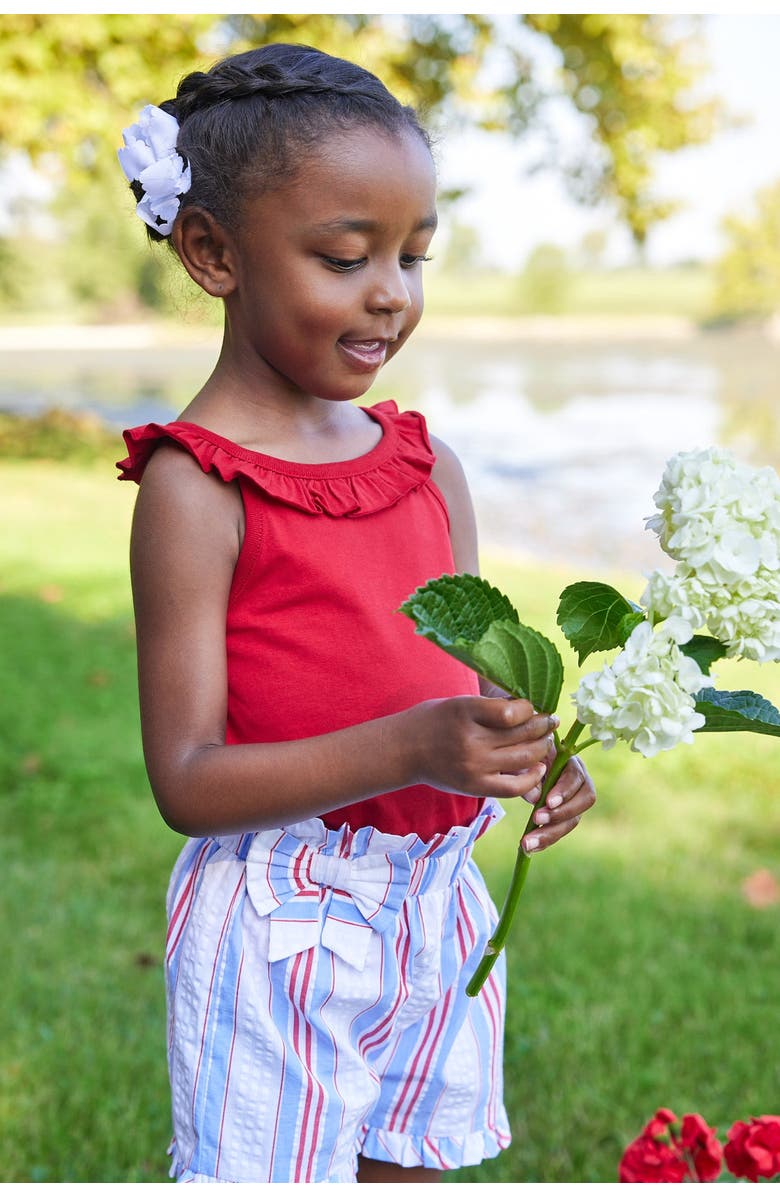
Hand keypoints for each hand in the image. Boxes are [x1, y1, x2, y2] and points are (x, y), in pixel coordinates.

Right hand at [408, 695, 556, 800]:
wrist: (404, 750)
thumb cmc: (435, 720)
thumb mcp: (459, 703)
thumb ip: (490, 707)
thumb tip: (531, 709)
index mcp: (465, 711)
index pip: (512, 711)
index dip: (529, 708)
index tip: (532, 706)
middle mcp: (470, 739)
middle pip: (523, 734)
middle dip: (543, 726)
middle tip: (550, 721)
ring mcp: (473, 766)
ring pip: (525, 758)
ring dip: (542, 748)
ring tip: (545, 741)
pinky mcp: (475, 786)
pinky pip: (515, 786)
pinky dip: (532, 777)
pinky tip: (538, 768)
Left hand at [521, 754, 595, 854]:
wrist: (520, 763)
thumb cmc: (522, 758)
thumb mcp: (522, 761)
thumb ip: (528, 773)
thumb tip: (536, 798)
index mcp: (569, 761)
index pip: (576, 776)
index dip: (565, 791)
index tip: (548, 802)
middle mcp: (579, 780)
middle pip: (584, 800)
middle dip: (561, 813)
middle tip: (536, 819)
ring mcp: (575, 798)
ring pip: (574, 819)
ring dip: (552, 833)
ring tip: (527, 843)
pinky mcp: (566, 814)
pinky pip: (561, 829)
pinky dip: (546, 840)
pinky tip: (530, 847)